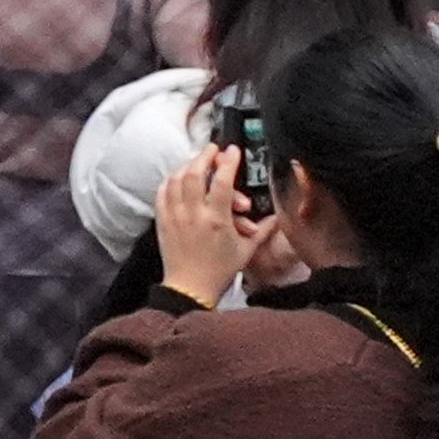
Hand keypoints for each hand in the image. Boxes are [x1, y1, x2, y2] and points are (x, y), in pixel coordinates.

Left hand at [154, 147, 273, 307]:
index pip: (223, 181)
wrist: (190, 288)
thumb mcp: (246, 250)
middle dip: (205, 156)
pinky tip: (178, 180)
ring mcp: (175, 216)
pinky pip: (162, 192)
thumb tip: (277, 218)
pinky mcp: (163, 221)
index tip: (233, 151)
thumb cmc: (219, 271)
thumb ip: (263, 230)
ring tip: (198, 163)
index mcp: (217, 220)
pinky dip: (170, 181)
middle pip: (195, 173)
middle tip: (213, 151)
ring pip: (176, 179)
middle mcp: (194, 214)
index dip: (229, 162)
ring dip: (188, 166)